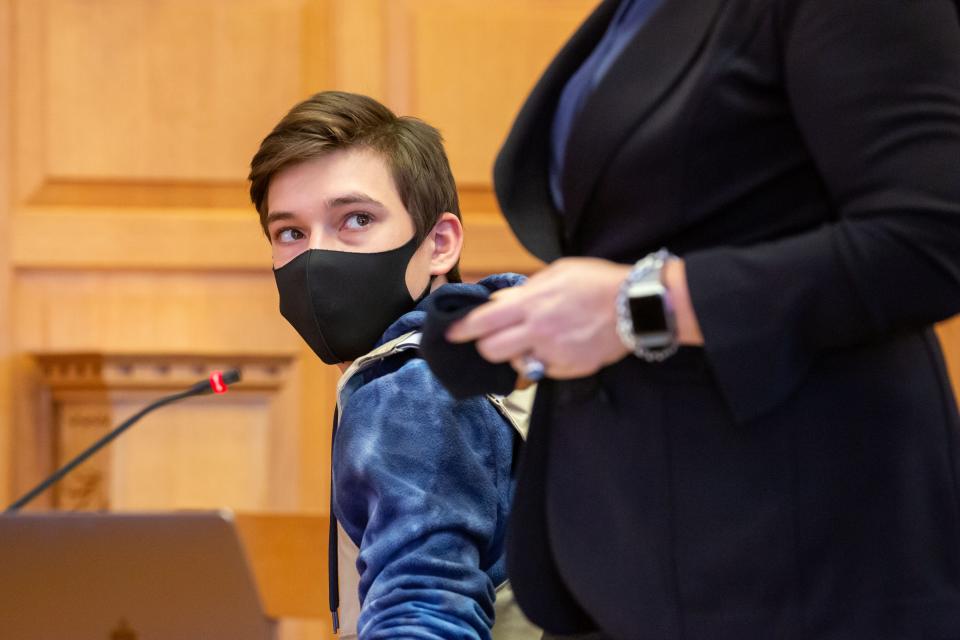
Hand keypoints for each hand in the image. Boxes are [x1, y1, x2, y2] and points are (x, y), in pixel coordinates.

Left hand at [446, 258, 632, 379]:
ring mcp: (553, 353)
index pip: (482, 322)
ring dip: (517, 355)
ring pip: (516, 365)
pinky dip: (543, 363)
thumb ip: (525, 290)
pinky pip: (543, 371)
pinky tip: (556, 348)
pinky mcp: (569, 369)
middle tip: (493, 339)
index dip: (462, 330)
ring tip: (532, 342)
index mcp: (531, 304)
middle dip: (487, 346)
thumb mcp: (557, 273)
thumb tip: (500, 301)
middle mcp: (538, 331)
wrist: (635, 305)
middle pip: (491, 350)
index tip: (452, 334)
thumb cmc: (596, 283)